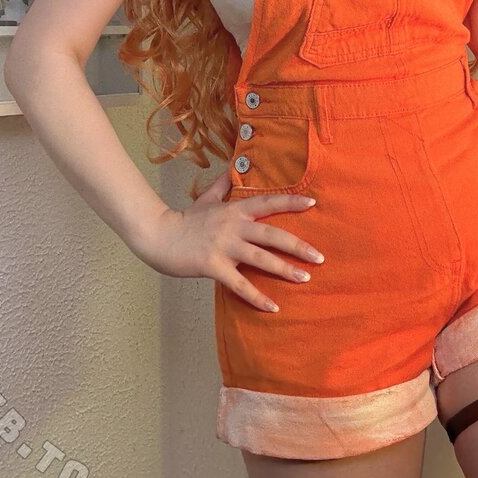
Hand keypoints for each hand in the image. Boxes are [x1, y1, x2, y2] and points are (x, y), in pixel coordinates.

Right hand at [131, 171, 323, 312]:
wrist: (158, 234)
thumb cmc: (183, 219)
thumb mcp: (206, 200)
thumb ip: (222, 187)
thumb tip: (231, 171)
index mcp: (234, 210)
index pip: (268, 202)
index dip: (291, 201)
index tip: (313, 202)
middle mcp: (233, 226)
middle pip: (272, 235)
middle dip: (298, 246)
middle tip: (320, 257)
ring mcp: (224, 246)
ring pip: (261, 258)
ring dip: (285, 269)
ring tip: (304, 278)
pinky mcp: (213, 266)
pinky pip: (240, 284)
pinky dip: (257, 297)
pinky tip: (273, 306)